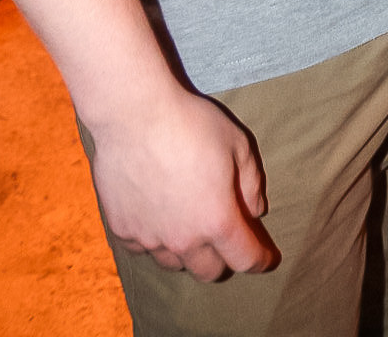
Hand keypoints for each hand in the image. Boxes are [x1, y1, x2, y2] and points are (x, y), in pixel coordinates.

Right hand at [89, 83, 274, 280]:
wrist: (134, 114)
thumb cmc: (190, 124)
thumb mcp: (237, 144)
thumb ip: (251, 183)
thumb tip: (254, 211)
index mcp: (216, 220)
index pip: (245, 258)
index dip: (260, 260)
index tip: (265, 259)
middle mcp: (183, 239)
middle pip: (209, 272)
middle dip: (223, 261)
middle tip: (225, 241)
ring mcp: (149, 237)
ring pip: (174, 263)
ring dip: (187, 253)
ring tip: (190, 230)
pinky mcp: (122, 228)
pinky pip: (143, 248)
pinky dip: (155, 240)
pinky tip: (158, 220)